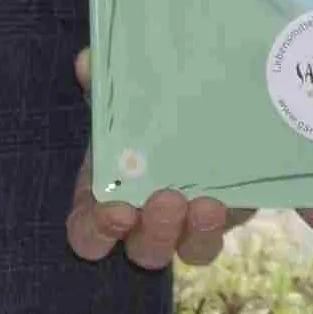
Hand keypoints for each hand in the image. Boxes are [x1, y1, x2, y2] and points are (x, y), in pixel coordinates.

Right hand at [62, 46, 245, 269]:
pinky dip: (217, 226)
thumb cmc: (146, 110)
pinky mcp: (218, 222)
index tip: (117, 210)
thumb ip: (102, 82)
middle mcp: (141, 221)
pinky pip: (215, 239)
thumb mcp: (123, 95)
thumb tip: (87, 61)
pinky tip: (225, 199)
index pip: (87, 233)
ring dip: (193, 233)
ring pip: (183, 252)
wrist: (203, 109)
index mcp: (103, 195)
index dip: (98, 230)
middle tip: (167, 198)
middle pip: (142, 251)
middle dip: (154, 230)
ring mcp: (183, 226)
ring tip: (205, 203)